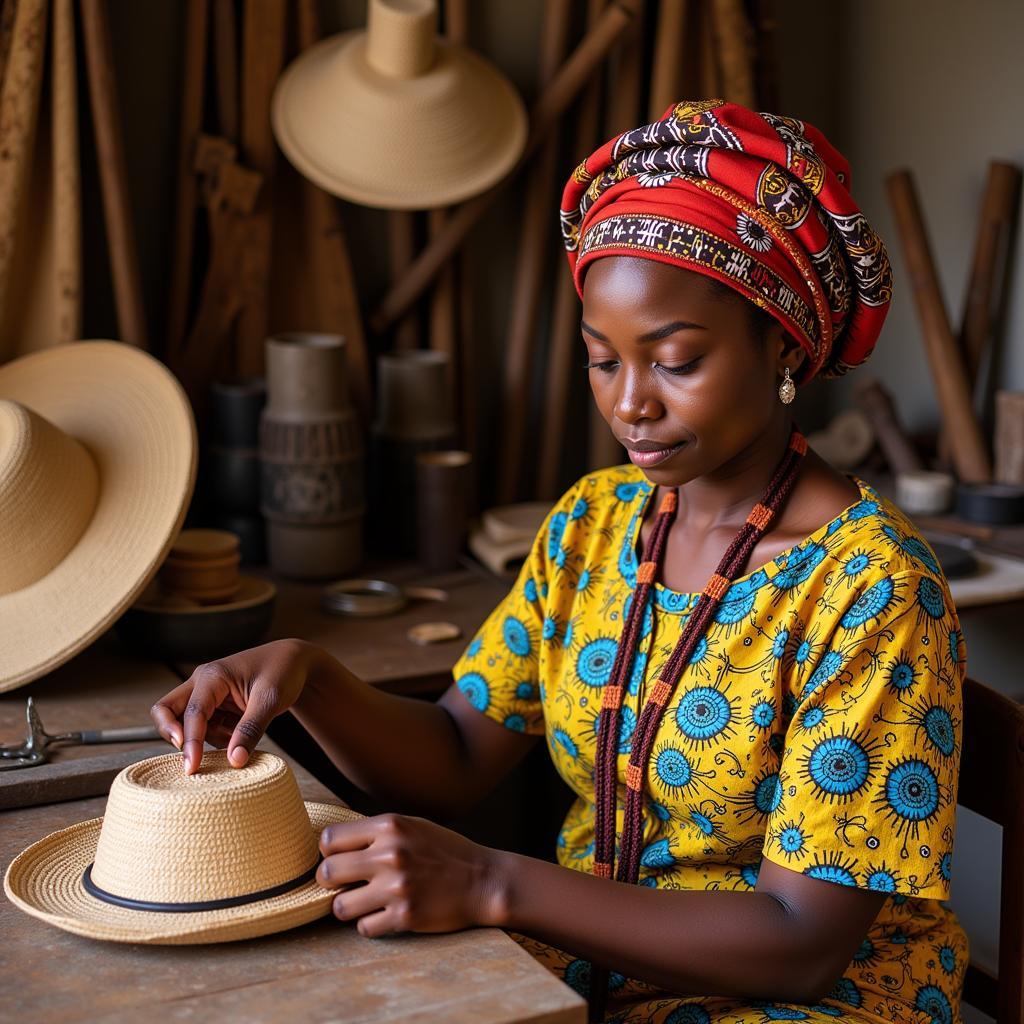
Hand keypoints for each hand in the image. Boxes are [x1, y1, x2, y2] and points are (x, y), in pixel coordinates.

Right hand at [150, 638, 319, 773]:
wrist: (294, 662)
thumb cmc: (282, 672)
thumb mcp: (271, 700)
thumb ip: (251, 729)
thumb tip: (234, 761)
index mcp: (213, 676)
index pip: (192, 712)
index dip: (190, 742)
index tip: (192, 768)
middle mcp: (202, 683)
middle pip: (166, 711)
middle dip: (174, 736)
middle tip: (192, 759)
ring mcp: (206, 695)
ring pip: (188, 726)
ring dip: (208, 739)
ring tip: (240, 732)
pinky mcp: (214, 706)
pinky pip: (205, 729)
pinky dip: (219, 737)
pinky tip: (240, 732)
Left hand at [317, 813, 503, 937]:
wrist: (483, 880)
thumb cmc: (444, 851)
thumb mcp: (412, 826)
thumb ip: (376, 832)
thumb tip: (332, 844)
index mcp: (390, 825)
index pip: (329, 839)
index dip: (329, 851)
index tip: (340, 858)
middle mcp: (390, 854)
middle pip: (327, 872)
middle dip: (330, 880)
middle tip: (343, 884)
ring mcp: (397, 887)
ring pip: (339, 906)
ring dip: (347, 906)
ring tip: (363, 902)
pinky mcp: (405, 917)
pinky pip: (364, 928)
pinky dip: (370, 924)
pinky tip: (384, 914)